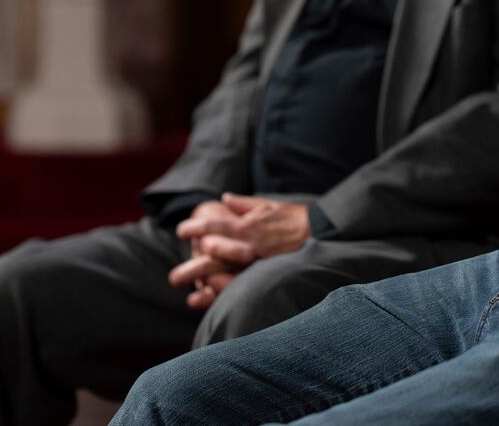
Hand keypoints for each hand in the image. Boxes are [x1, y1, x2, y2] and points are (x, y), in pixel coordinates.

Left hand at [168, 195, 312, 308]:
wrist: (322, 235)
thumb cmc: (294, 218)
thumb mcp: (268, 205)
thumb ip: (244, 204)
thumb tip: (224, 199)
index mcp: (250, 225)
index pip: (216, 226)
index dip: (196, 228)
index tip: (181, 230)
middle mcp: (251, 245)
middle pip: (216, 252)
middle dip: (194, 262)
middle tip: (176, 273)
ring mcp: (259, 263)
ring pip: (226, 273)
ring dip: (207, 280)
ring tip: (191, 289)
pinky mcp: (267, 276)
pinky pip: (242, 287)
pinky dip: (226, 293)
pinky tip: (213, 299)